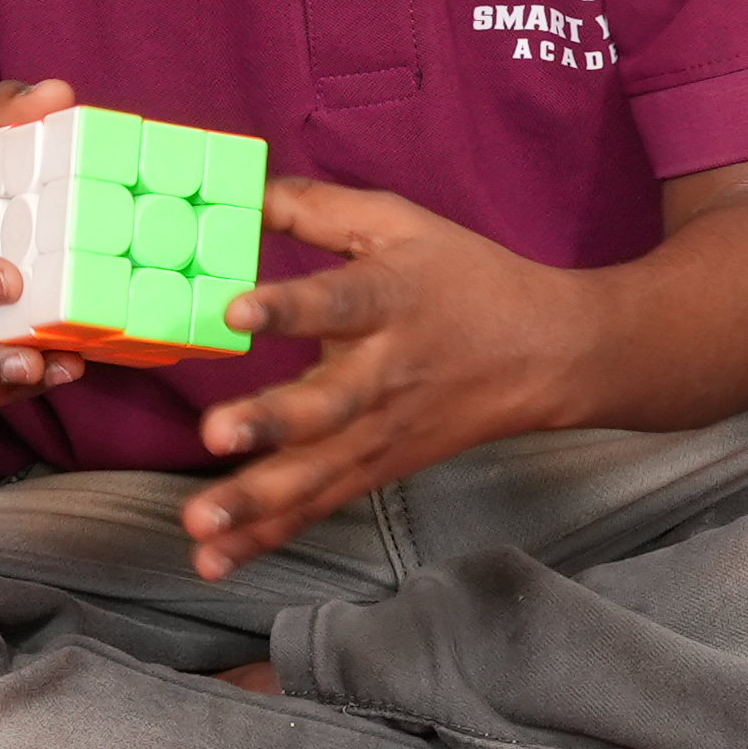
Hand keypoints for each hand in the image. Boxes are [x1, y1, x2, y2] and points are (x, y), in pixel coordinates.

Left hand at [185, 180, 598, 577]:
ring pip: (318, 472)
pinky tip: (214, 559)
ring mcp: (382, 432)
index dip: (288, 307)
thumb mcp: (400, 224)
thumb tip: (240, 189)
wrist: (548, 353)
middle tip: (215, 434)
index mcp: (392, 300)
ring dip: (256, 502)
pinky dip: (267, 537)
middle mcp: (385, 374)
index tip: (236, 310)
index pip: (339, 300)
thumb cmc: (464, 279)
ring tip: (199, 523)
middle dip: (271, 422)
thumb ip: (318, 208)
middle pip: (328, 405)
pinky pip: (318, 506)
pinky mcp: (376, 469)